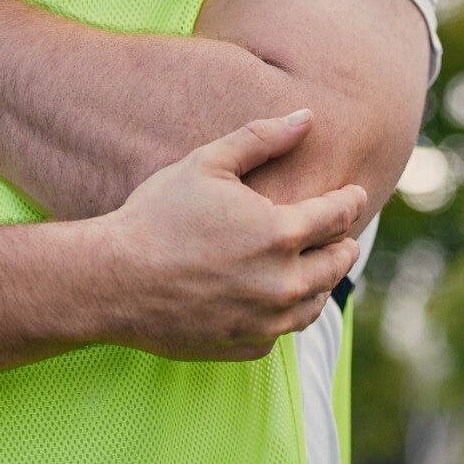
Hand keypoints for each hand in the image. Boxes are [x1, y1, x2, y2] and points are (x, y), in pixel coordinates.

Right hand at [89, 110, 366, 360]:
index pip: (339, 217)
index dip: (350, 201)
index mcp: (280, 233)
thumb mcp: (207, 163)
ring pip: (316, 301)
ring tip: (314, 264)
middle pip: (338, 262)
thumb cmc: (156, 215)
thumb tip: (307, 116)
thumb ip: (262, 138)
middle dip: (342, 242)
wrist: (111, 281)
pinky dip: (286, 312)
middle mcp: (282, 282)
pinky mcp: (247, 346)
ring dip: (320, 280)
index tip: (353, 194)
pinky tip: (275, 296)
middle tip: (338, 232)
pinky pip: (284, 330)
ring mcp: (266, 320)